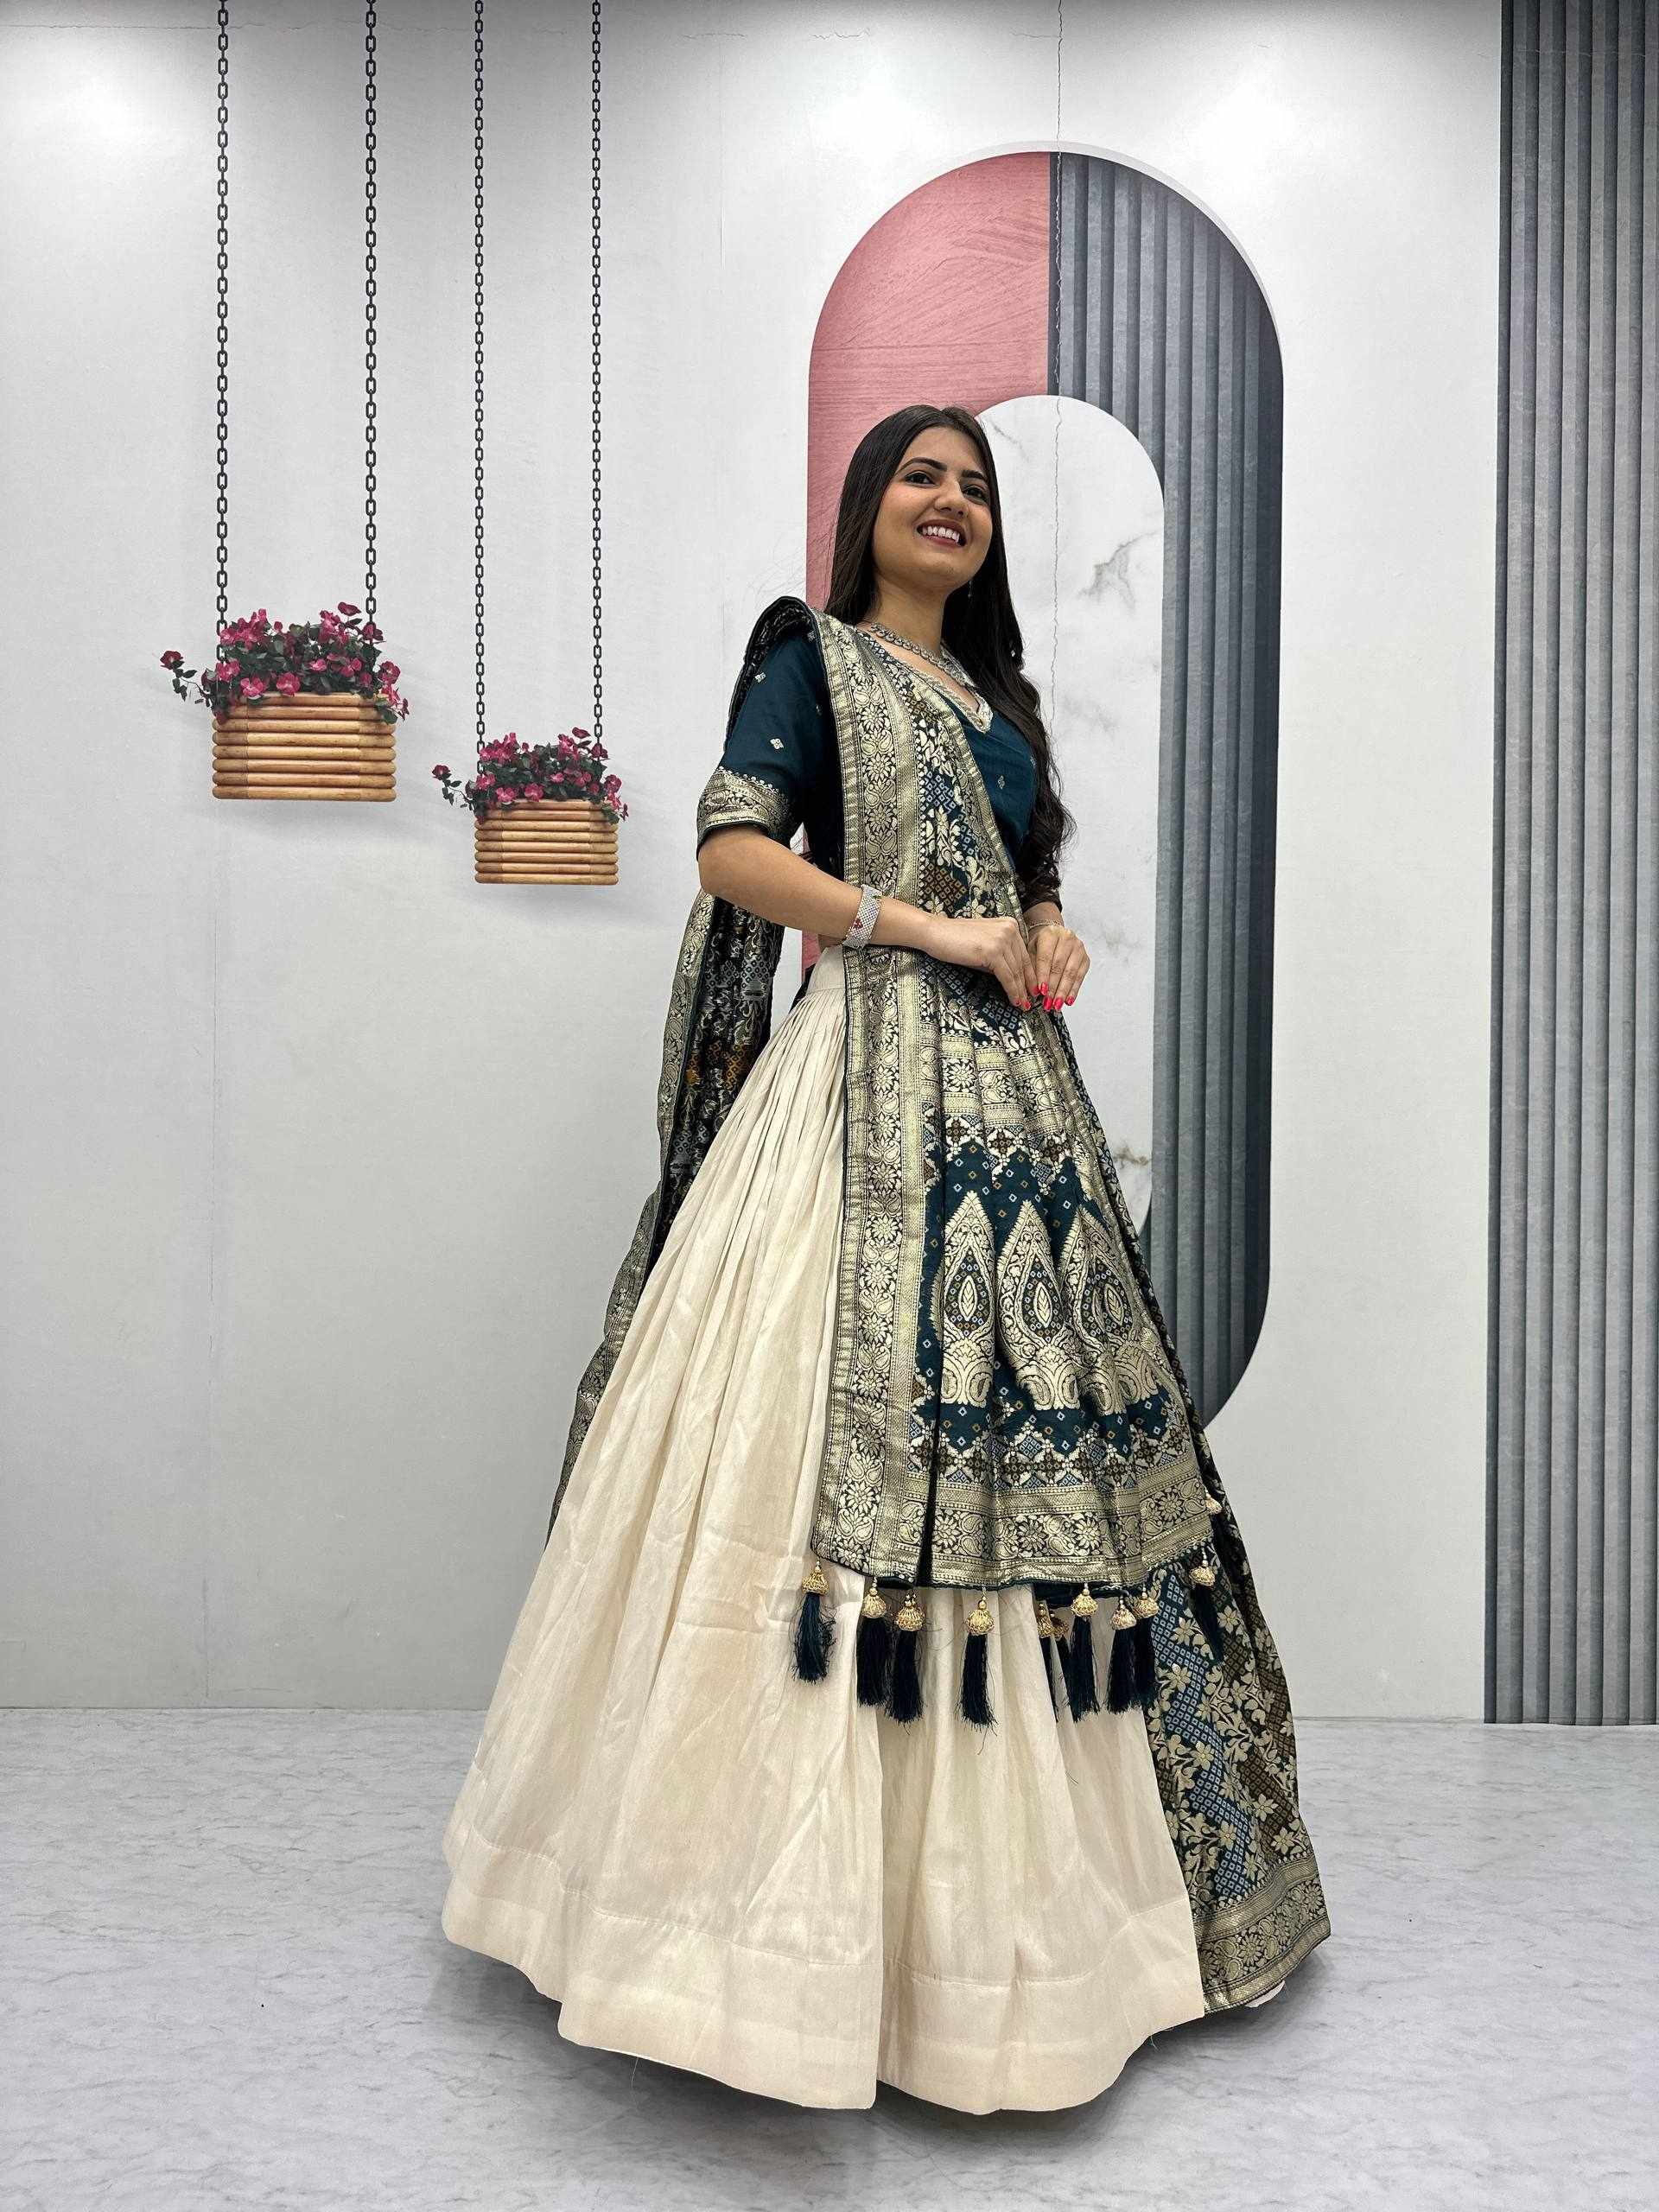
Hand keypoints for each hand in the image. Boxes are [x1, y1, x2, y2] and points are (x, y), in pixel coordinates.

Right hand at [924, 913, 1039, 1008]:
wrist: (935, 932)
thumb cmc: (954, 939)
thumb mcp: (985, 944)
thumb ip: (1000, 956)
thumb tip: (1012, 978)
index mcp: (1010, 924)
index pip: (1023, 954)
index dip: (1029, 974)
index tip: (1033, 988)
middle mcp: (1010, 929)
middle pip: (1022, 963)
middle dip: (1027, 985)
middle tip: (1030, 1001)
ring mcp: (1002, 940)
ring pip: (1016, 972)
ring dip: (1021, 991)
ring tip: (1023, 1005)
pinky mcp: (993, 952)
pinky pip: (1007, 976)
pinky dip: (1012, 991)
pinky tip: (1015, 1001)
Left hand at [1026, 921, 1087, 1008]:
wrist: (1055, 935)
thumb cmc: (1041, 945)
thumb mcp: (1031, 951)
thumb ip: (1032, 968)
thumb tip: (1033, 990)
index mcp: (1050, 934)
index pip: (1046, 958)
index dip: (1043, 976)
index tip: (1041, 991)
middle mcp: (1067, 939)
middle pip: (1059, 967)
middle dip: (1053, 987)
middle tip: (1047, 1002)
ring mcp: (1078, 948)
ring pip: (1071, 973)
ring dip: (1063, 991)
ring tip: (1056, 1005)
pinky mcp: (1085, 958)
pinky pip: (1080, 977)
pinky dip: (1073, 990)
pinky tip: (1068, 1000)